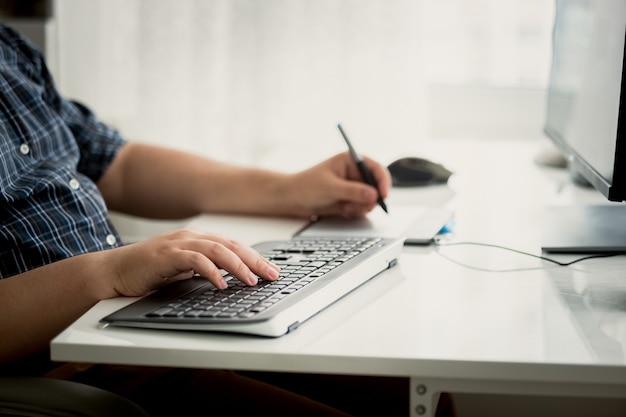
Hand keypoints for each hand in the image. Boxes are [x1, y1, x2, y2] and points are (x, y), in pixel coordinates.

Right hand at [102, 229, 279, 296]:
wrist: (114, 271)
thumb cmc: (148, 272)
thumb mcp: (183, 271)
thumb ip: (205, 270)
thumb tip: (231, 281)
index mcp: (198, 239)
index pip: (234, 246)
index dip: (255, 257)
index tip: (271, 270)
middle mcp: (191, 237)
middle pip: (232, 245)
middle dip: (255, 260)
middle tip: (272, 275)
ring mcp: (179, 244)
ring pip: (217, 250)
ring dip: (238, 266)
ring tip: (252, 280)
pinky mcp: (166, 255)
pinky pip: (195, 261)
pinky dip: (211, 272)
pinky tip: (221, 284)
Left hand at [288, 152, 391, 217]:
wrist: (291, 200)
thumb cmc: (305, 186)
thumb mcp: (330, 188)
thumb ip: (353, 191)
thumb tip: (373, 194)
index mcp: (350, 161)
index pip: (375, 169)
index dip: (383, 182)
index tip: (383, 195)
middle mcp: (354, 173)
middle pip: (376, 186)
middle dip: (371, 198)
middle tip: (363, 206)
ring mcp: (352, 187)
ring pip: (370, 199)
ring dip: (361, 206)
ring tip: (346, 207)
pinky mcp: (349, 200)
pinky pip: (361, 208)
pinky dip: (355, 211)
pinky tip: (342, 210)